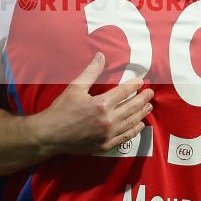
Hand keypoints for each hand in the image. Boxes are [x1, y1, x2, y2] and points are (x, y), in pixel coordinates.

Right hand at [31, 52, 153, 155]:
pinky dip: (134, 131)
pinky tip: (140, 125)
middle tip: (150, 93)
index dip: (135, 85)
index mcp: (101, 104)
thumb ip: (91, 72)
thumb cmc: (61, 110)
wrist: (50, 135)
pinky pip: (125, 137)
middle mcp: (108, 120)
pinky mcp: (105, 145)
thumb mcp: (75, 87)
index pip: (124, 92)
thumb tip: (101, 56)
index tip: (141, 81)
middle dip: (143, 99)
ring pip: (131, 122)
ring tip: (149, 107)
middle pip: (132, 107)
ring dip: (142, 113)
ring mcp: (108, 134)